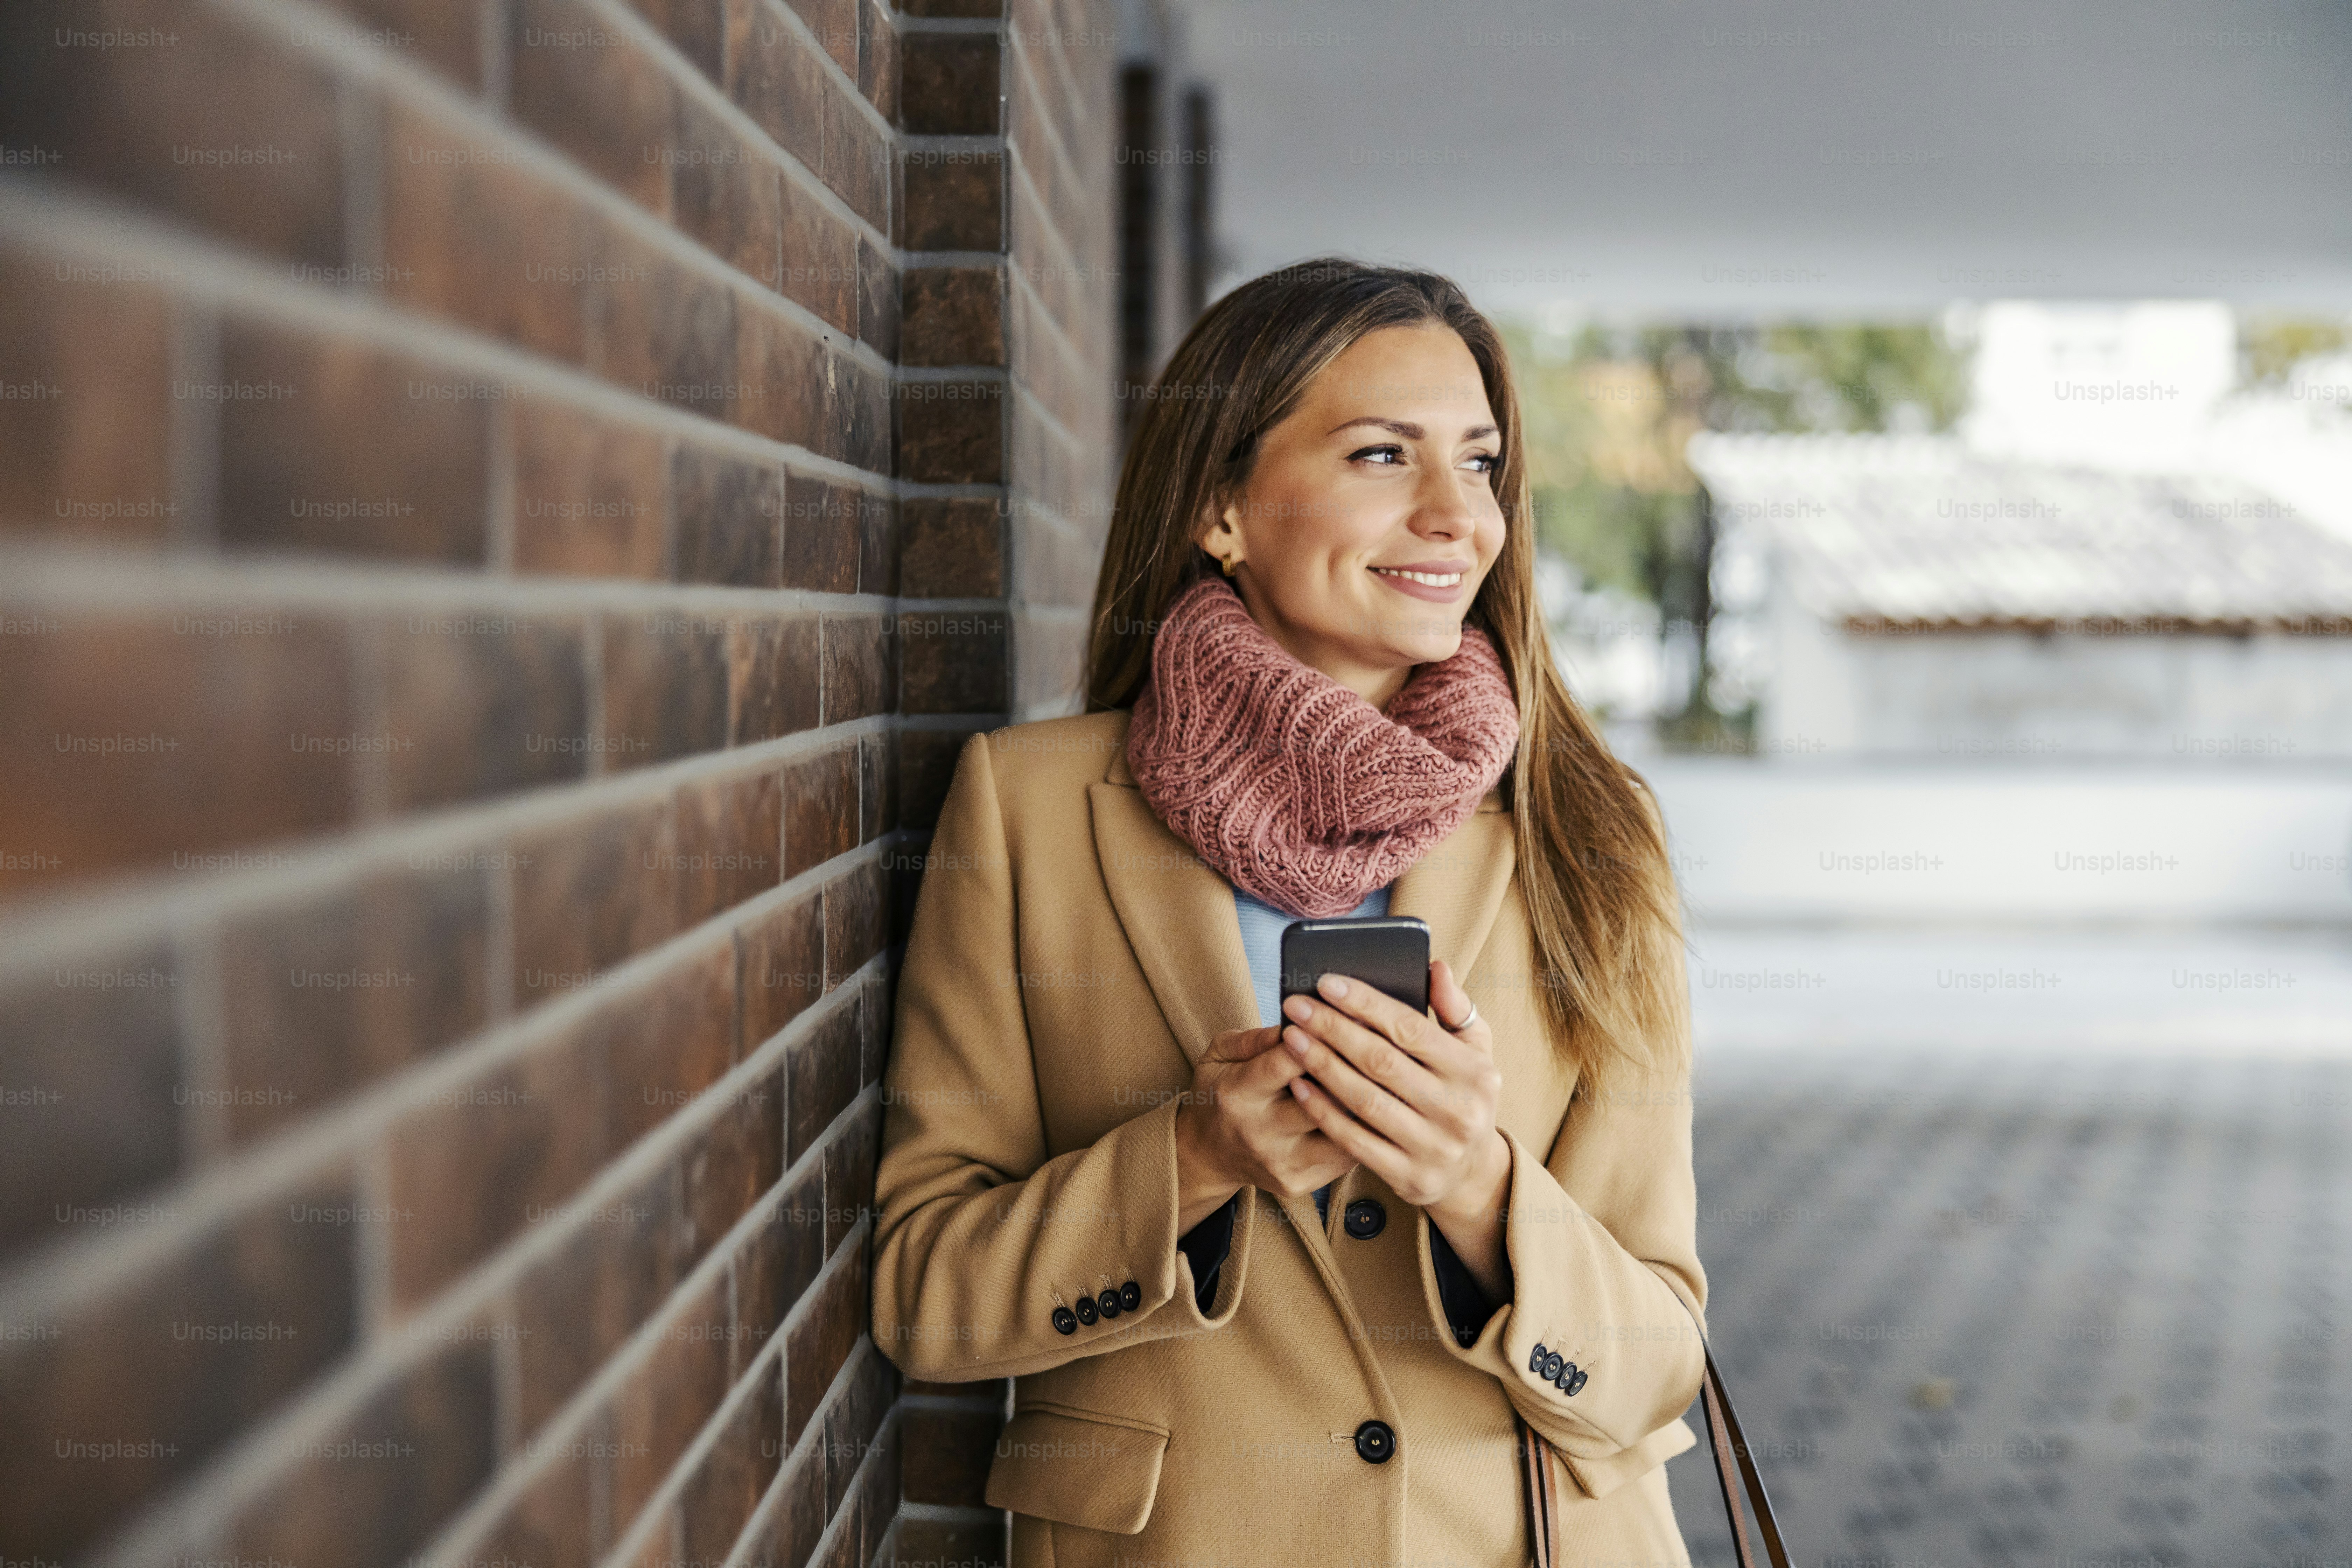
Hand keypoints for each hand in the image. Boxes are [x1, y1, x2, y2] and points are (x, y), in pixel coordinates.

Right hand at [1173, 1022, 1358, 1230]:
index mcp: (1238, 1093)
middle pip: (1319, 1101)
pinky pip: (1344, 1157)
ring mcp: (1281, 1163)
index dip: (1317, 1038)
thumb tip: (1295, 1025)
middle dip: (1348, 1072)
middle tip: (1373, 1048)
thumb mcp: (1219, 1055)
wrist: (1209, 1154)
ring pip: (1340, 1134)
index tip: (1340, 1019)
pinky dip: (1362, 1133)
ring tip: (1379, 1082)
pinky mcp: (1298, 1183)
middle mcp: (1259, 1132)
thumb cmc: (1220, 1093)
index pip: (1284, 1063)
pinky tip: (1372, 1112)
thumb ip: (1253, 1038)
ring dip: (1362, 1106)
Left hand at [1276, 960, 1507, 1217]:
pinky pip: (1354, 1140)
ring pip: (1363, 1100)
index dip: (1366, 1003)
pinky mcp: (1408, 1177)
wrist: (1471, 1172)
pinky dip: (1323, 1111)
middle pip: (1381, 1062)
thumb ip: (1455, 1007)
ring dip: (1321, 1066)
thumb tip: (1436, 967)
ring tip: (1291, 1038)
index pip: (1411, 1028)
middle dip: (1333, 1029)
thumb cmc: (1464, 1094)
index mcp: (1475, 1072)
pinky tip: (1298, 1086)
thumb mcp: (1475, 1050)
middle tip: (1296, 1007)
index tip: (1326, 982)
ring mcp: (1433, 1148)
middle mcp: (1458, 1111)